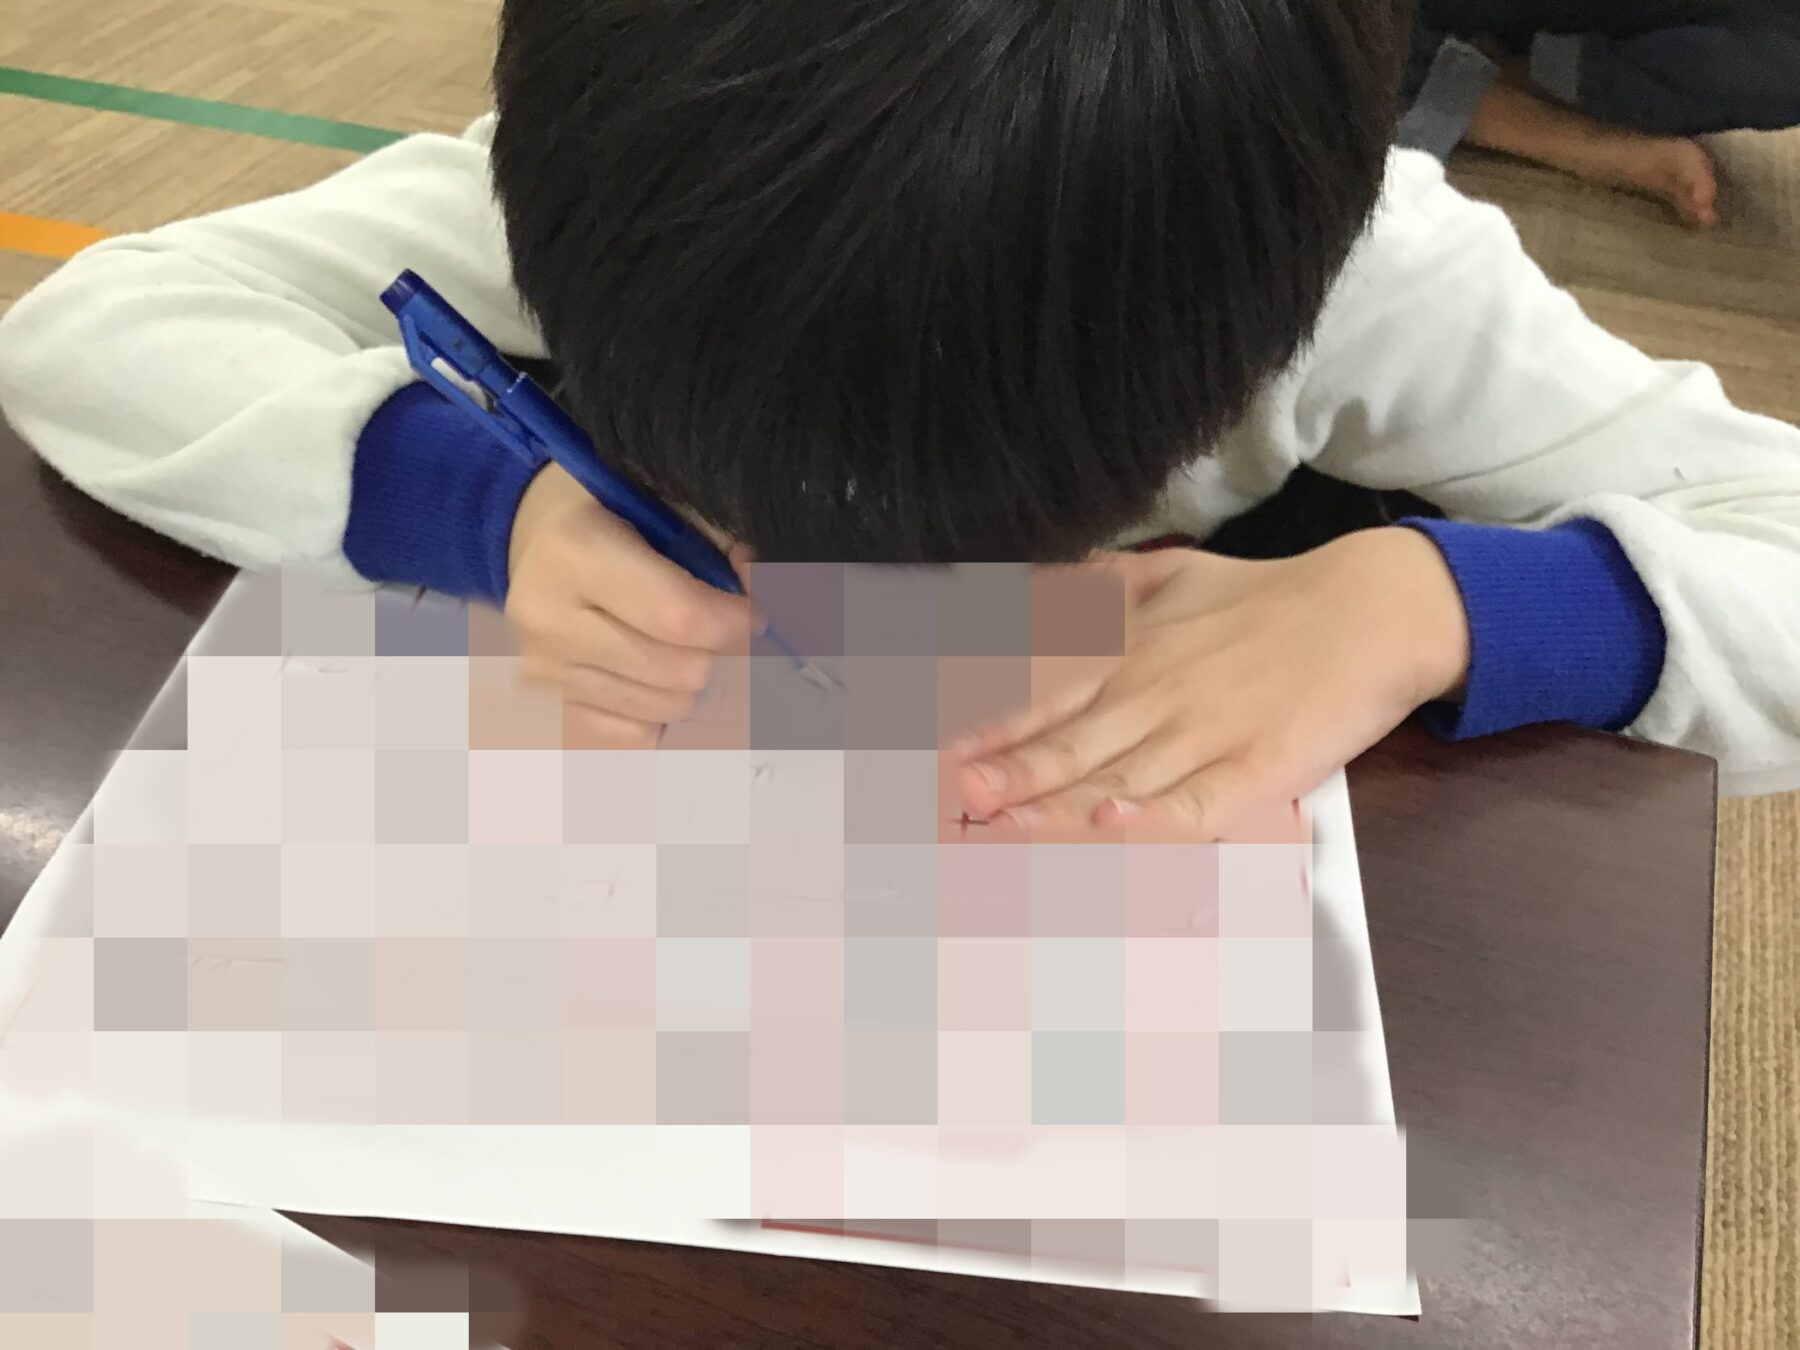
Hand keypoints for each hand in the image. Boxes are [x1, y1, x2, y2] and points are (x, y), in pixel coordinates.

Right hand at [505, 464, 757, 746]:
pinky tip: (651, 672)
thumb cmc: (612, 513)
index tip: (756, 615)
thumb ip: (718, 543)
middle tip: (720, 629)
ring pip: (666, 708)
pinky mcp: (545, 709)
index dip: (735, 623)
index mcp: (574, 552)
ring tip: (681, 644)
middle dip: (718, 653)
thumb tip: (760, 590)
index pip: (679, 616)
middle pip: (679, 671)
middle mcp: (546, 618)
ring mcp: (541, 671)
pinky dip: (659, 711)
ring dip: (691, 683)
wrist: (537, 540)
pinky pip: (636, 736)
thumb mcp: (664, 502)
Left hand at [951, 528, 1470, 838]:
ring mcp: (1207, 734)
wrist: (1374, 608)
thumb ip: (1097, 584)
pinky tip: (1115, 824)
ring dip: (1055, 805)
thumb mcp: (1170, 572)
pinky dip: (1154, 819)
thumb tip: (1033, 584)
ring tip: (999, 825)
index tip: (934, 748)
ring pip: (1119, 778)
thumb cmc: (1266, 597)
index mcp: (1131, 649)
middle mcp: (1157, 693)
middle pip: (1068, 740)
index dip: (988, 723)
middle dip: (1005, 771)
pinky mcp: (1258, 770)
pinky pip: (1197, 804)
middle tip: (947, 794)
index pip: (1043, 691)